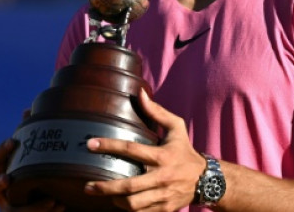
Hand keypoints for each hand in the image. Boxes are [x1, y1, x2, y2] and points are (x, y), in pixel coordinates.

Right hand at [0, 137, 64, 211]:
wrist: (39, 200)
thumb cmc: (32, 172)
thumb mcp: (29, 157)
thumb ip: (28, 138)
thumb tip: (28, 109)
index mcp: (4, 169)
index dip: (3, 150)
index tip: (14, 142)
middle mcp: (1, 189)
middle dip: (0, 182)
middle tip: (9, 179)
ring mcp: (8, 206)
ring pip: (12, 209)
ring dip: (32, 206)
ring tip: (52, 200)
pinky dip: (43, 211)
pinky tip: (60, 206)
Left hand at [83, 89, 205, 210]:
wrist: (206, 180)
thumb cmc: (185, 151)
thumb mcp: (176, 128)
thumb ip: (157, 112)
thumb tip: (139, 94)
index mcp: (161, 156)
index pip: (131, 150)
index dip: (109, 146)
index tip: (90, 144)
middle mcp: (161, 178)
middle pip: (129, 185)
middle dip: (105, 187)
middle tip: (87, 186)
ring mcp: (162, 196)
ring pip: (133, 204)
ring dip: (114, 200)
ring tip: (101, 194)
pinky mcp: (163, 209)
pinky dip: (127, 210)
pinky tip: (117, 203)